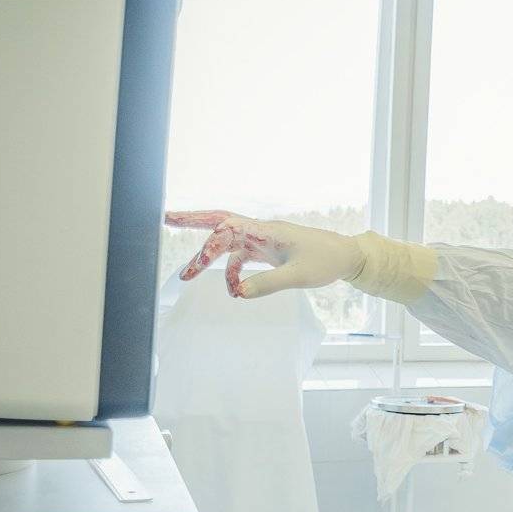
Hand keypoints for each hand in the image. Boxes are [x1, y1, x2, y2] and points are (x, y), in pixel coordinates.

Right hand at [165, 210, 364, 298]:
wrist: (346, 256)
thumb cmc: (326, 261)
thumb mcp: (299, 276)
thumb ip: (268, 285)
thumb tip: (239, 293)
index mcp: (268, 231)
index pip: (229, 230)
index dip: (210, 246)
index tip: (197, 267)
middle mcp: (261, 231)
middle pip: (221, 221)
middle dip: (193, 220)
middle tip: (165, 218)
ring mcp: (263, 240)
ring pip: (227, 242)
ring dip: (208, 256)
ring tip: (187, 275)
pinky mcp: (267, 251)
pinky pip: (240, 258)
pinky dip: (232, 272)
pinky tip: (236, 290)